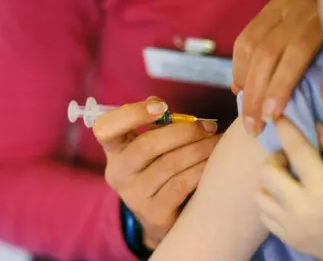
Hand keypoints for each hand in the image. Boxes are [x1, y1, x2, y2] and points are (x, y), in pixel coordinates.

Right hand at [93, 97, 218, 249]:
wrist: (161, 218)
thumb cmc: (159, 170)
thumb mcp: (150, 146)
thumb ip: (153, 124)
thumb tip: (158, 103)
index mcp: (114, 150)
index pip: (105, 128)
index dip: (132, 114)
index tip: (162, 107)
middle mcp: (118, 173)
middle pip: (148, 145)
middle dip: (185, 131)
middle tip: (209, 126)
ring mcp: (133, 196)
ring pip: (170, 164)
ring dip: (200, 149)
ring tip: (216, 142)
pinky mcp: (153, 213)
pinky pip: (181, 184)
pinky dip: (201, 169)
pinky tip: (213, 163)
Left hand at [232, 0, 322, 133]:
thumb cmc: (311, 15)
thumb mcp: (283, 23)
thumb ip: (262, 50)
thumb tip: (239, 88)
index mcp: (276, 9)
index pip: (247, 43)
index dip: (240, 75)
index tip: (242, 103)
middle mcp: (294, 10)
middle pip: (265, 53)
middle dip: (255, 93)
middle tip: (253, 126)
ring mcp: (322, 16)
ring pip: (295, 52)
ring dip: (281, 88)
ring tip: (273, 117)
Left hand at [255, 119, 322, 260]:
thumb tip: (316, 128)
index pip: (296, 151)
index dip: (286, 130)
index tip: (279, 117)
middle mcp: (300, 208)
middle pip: (267, 172)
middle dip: (275, 158)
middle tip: (289, 158)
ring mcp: (290, 226)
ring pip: (259, 194)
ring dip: (268, 181)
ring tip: (285, 179)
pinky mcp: (286, 238)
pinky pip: (264, 214)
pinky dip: (269, 201)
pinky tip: (284, 198)